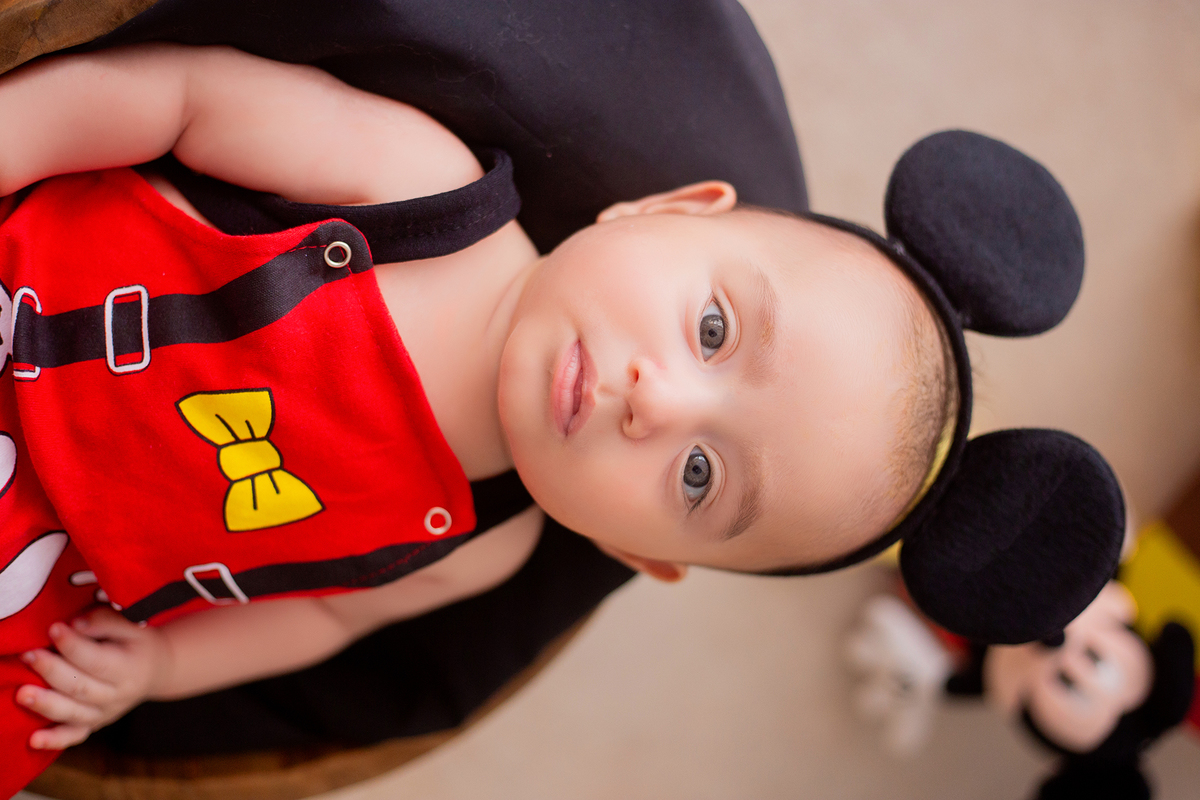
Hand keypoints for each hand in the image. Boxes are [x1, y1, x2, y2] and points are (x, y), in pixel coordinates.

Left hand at [17, 607, 168, 749]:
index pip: (97, 660)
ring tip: (22, 693)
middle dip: (52, 671)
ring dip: (46, 704)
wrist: (157, 670)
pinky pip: (74, 736)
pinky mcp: (94, 724)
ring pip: (73, 713)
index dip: (73, 645)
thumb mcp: (132, 626)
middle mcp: (117, 695)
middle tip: (29, 655)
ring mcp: (105, 713)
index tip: (54, 628)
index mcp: (129, 669)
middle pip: (80, 687)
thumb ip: (104, 622)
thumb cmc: (139, 643)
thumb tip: (75, 625)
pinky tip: (34, 740)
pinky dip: (54, 740)